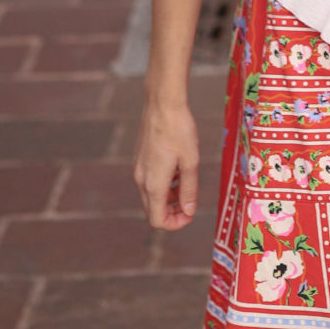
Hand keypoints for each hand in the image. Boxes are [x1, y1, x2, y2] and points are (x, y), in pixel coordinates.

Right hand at [133, 98, 199, 229]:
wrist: (162, 104)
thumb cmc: (179, 130)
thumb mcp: (191, 161)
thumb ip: (189, 190)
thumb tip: (188, 211)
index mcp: (153, 184)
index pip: (158, 220)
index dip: (175, 224)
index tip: (191, 214)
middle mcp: (141, 180)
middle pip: (153, 211)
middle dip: (172, 212)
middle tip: (190, 202)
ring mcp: (138, 169)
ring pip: (151, 196)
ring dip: (169, 197)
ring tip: (187, 182)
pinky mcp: (140, 159)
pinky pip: (149, 181)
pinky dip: (163, 184)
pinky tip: (177, 168)